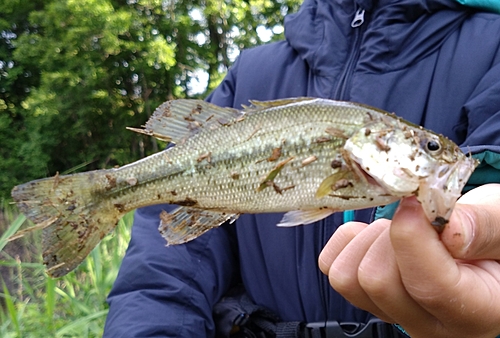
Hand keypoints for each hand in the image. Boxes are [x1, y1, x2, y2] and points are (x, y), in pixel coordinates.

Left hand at [318, 184, 499, 337]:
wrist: (478, 246)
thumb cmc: (492, 237)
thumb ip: (484, 227)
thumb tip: (451, 232)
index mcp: (474, 311)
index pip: (427, 285)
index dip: (411, 236)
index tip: (415, 204)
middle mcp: (429, 324)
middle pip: (375, 280)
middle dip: (391, 236)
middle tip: (417, 223)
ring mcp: (391, 314)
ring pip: (347, 277)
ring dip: (369, 241)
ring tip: (401, 233)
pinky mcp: (364, 297)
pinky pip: (331, 266)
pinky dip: (350, 241)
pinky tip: (380, 238)